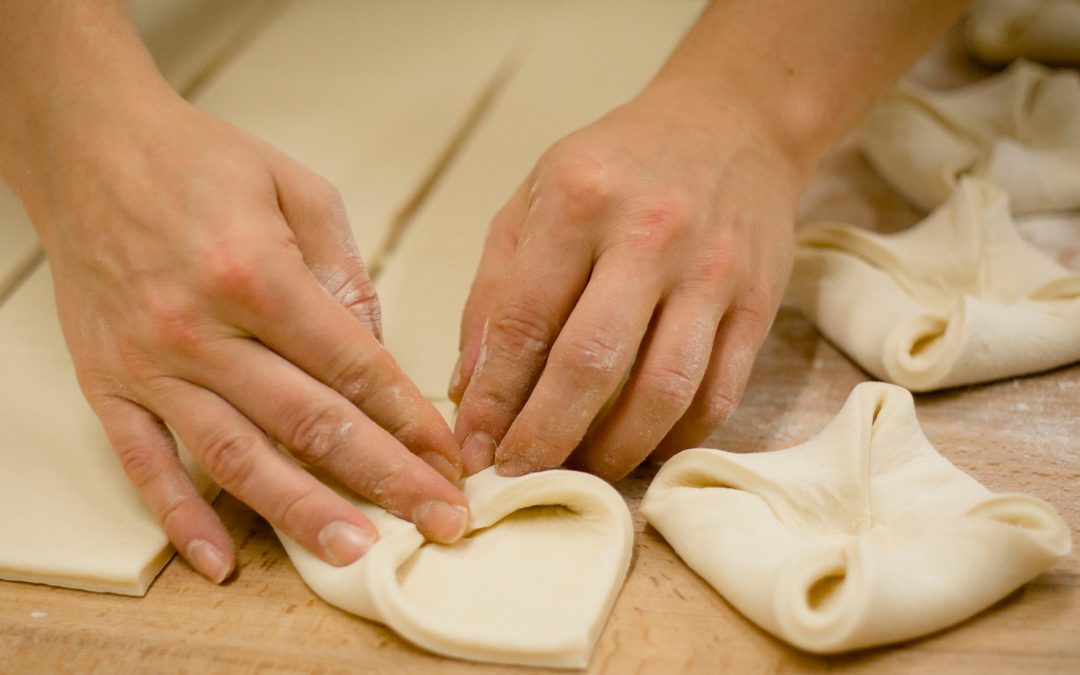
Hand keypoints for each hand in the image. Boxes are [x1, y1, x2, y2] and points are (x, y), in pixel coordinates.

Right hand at [18, 88, 468, 581]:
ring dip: (301, 511)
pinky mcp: (108, 384)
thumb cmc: (200, 163)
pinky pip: (145, 463)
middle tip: (439, 521)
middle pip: (309, 422)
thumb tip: (377, 352)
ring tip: (356, 553)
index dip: (409, 420)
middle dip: (384, 478)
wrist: (88, 147)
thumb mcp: (297, 189)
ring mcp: (150, 364)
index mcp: (256, 273)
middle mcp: (201, 328)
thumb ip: (344, 273)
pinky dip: (181, 517)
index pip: (353, 367)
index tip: (448, 458)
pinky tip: (220, 561)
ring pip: (236, 455)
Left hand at [450, 89, 807, 480]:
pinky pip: (717, 395)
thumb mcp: (534, 199)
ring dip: (613, 452)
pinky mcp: (759, 303)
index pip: (524, 321)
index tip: (473, 449)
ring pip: (663, 392)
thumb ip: (495, 290)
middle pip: (592, 365)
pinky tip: (641, 448)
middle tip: (519, 478)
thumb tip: (470, 388)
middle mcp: (650, 235)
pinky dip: (674, 438)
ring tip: (579, 473)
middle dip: (546, 439)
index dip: (493, 399)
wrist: (733, 124)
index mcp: (578, 199)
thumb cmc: (616, 166)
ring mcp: (713, 272)